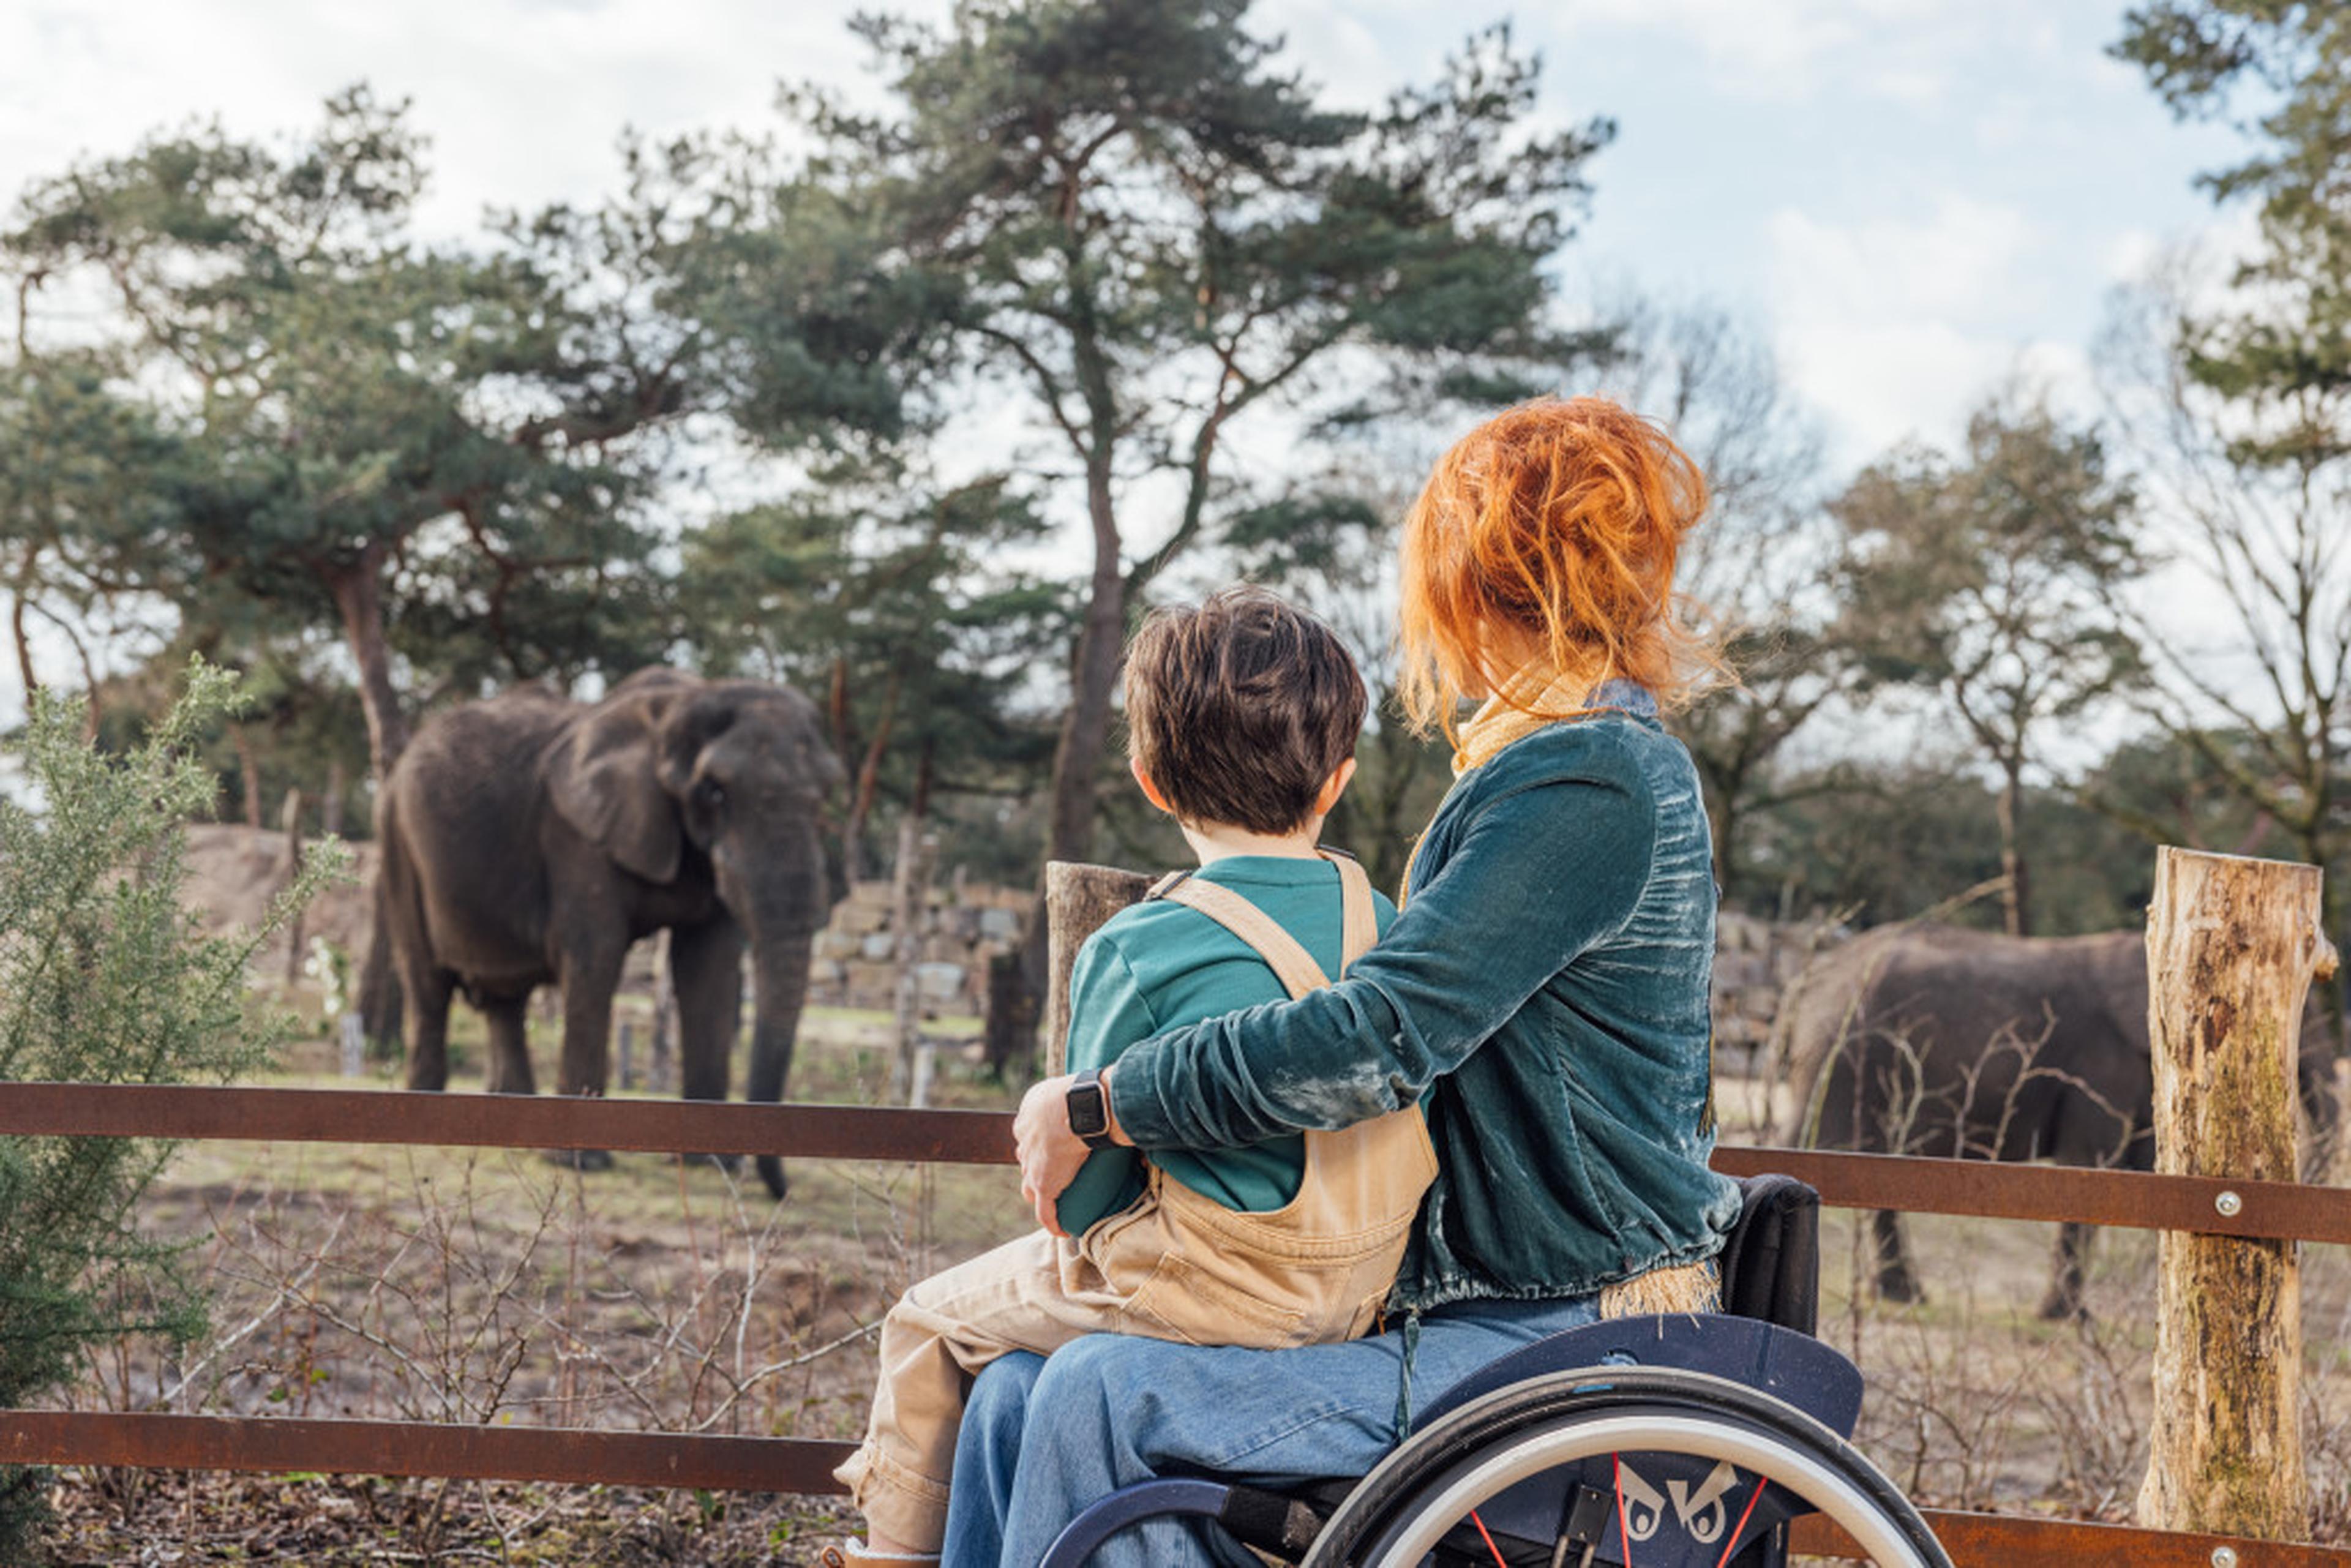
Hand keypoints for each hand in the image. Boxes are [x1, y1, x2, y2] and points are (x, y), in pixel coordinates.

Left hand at [1015, 1073, 1090, 1235]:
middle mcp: (1025, 1137)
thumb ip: (1095, 1102)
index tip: (1054, 1147)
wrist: (1082, 1106)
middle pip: (1027, 1157)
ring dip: (1039, 1193)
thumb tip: (1133, 1114)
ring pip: (1030, 1185)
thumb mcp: (1083, 1090)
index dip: (1039, 1141)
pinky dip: (1053, 1222)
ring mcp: (1032, 1163)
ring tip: (1055, 1200)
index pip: (1030, 1132)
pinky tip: (1062, 1230)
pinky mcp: (1042, 1184)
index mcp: (1031, 1112)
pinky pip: (1045, 1211)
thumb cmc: (1088, 1092)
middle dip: (1036, 1165)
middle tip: (1056, 1171)